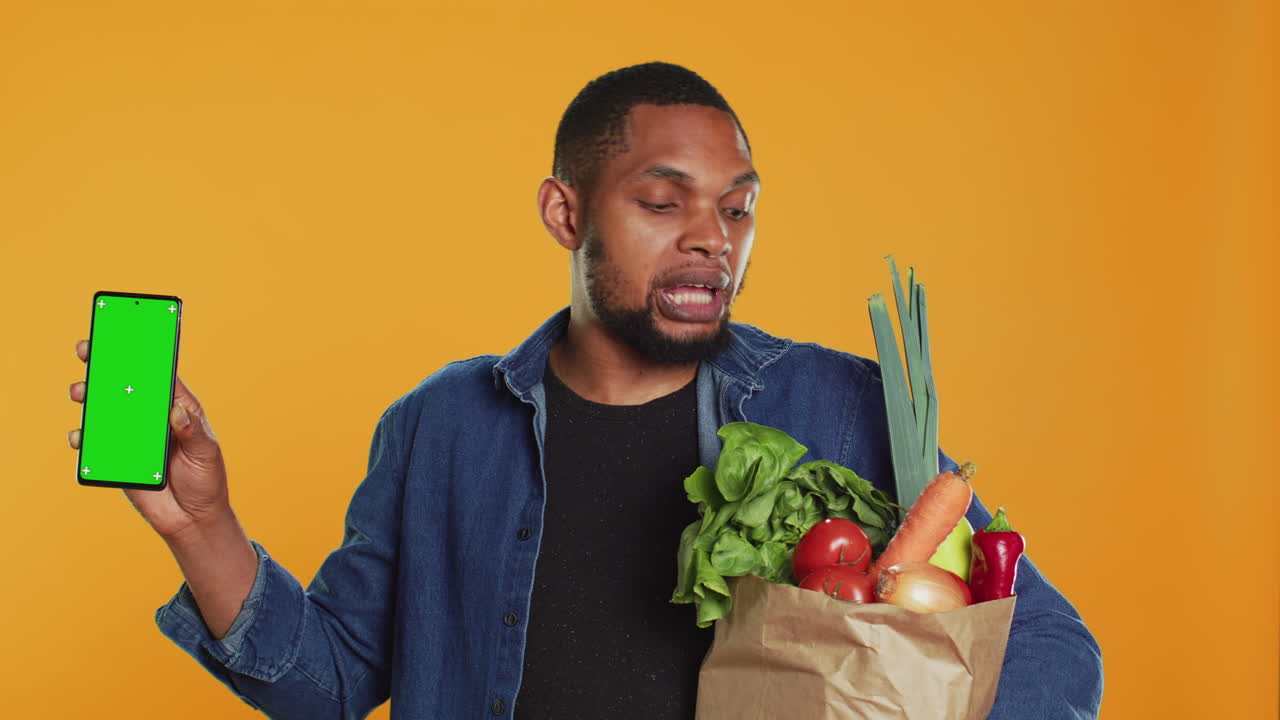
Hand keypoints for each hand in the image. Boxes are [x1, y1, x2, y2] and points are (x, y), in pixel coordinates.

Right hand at [68, 339, 231, 541]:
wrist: (192, 518)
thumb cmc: (206, 479)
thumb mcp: (206, 452)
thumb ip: (192, 432)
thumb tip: (175, 410)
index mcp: (178, 408)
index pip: (160, 374)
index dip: (145, 351)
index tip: (129, 330)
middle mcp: (152, 417)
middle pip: (126, 385)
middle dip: (106, 365)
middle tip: (89, 350)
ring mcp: (132, 436)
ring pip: (106, 409)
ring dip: (89, 396)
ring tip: (81, 391)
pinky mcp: (117, 458)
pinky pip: (95, 442)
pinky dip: (84, 436)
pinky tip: (80, 434)